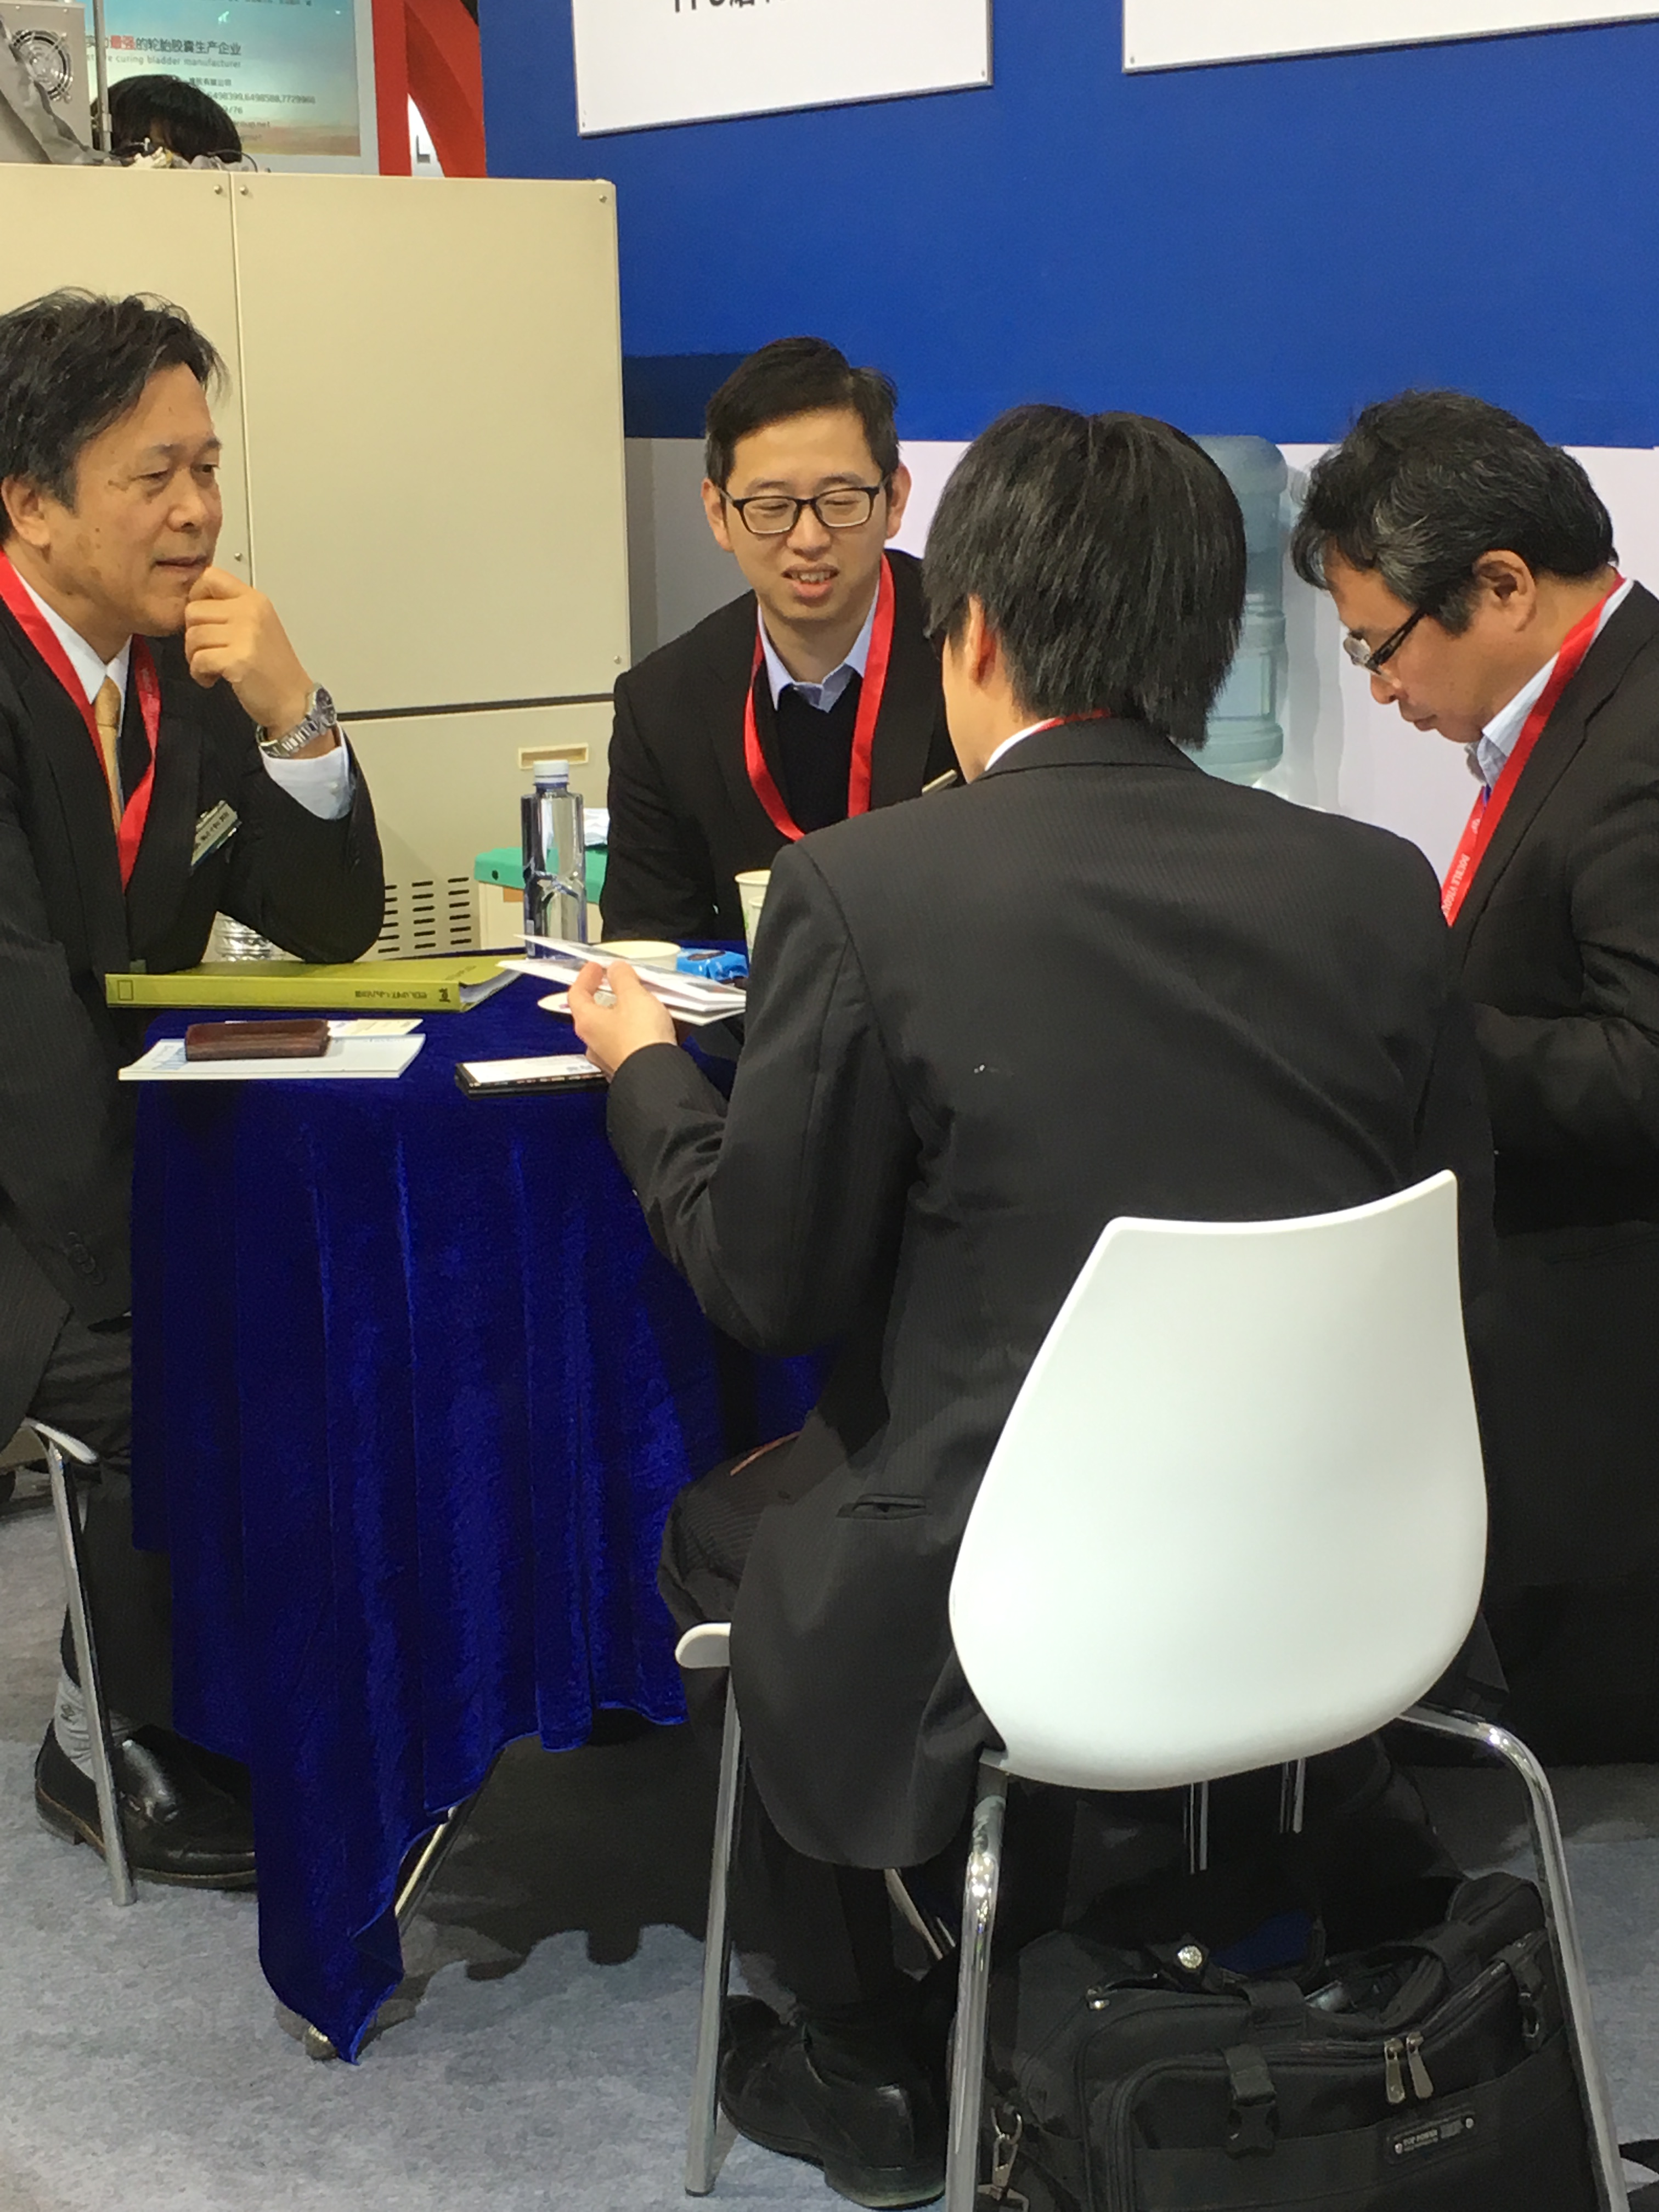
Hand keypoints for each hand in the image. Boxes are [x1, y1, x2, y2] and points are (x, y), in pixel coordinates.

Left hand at [184, 568, 331, 749]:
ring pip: (193, 636)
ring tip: (212, 667)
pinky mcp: (238, 660)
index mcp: (255, 600)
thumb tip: (195, 604)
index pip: (211, 577)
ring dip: (195, 657)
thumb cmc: (274, 669)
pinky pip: (198, 659)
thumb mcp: (259, 625)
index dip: (196, 596)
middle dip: (193, 634)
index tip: (203, 618)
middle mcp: (250, 613)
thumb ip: (231, 609)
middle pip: (193, 610)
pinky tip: (212, 678)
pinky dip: (200, 673)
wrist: (293, 700)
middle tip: (207, 650)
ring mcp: (245, 635)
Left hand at [568, 959, 675, 1077]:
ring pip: (616, 1029)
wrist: (657, 1076)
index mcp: (588, 1021)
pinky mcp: (628, 1067)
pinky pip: (633, 1044)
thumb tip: (616, 970)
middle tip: (622, 984)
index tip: (595, 968)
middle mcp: (594, 1042)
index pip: (577, 994)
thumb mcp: (633, 996)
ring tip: (649, 1005)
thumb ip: (623, 978)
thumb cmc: (641, 1039)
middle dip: (610, 997)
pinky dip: (643, 1032)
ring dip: (630, 1015)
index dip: (585, 977)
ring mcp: (610, 1057)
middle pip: (596, 1013)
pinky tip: (661, 1027)